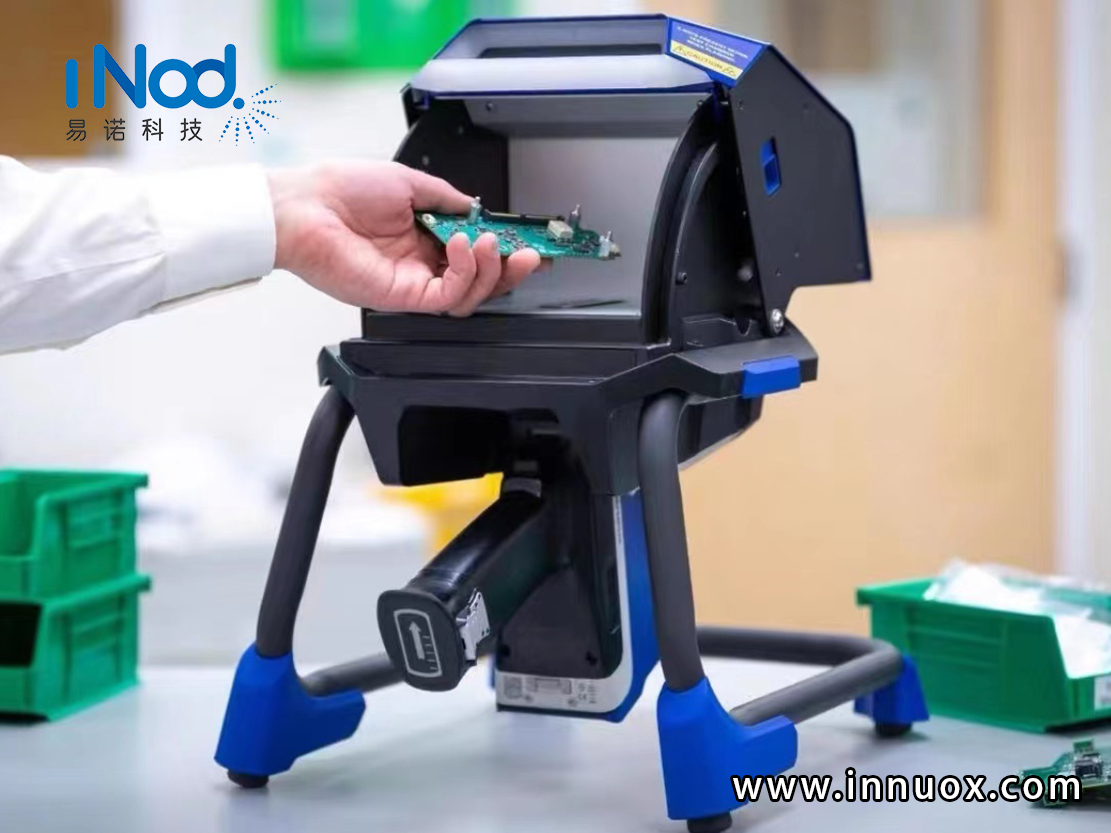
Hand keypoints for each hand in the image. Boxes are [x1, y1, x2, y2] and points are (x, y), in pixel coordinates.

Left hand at [268, 161, 540, 315]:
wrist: (306, 207)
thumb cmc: (341, 190)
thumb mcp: (407, 181)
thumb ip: (446, 198)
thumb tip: (474, 204)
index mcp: (424, 236)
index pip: (476, 253)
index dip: (506, 251)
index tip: (531, 243)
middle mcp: (422, 263)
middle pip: (480, 281)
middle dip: (510, 269)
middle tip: (529, 254)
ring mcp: (414, 282)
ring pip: (470, 295)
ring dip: (490, 270)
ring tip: (490, 242)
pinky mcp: (403, 297)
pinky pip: (448, 297)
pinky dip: (465, 274)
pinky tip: (463, 247)